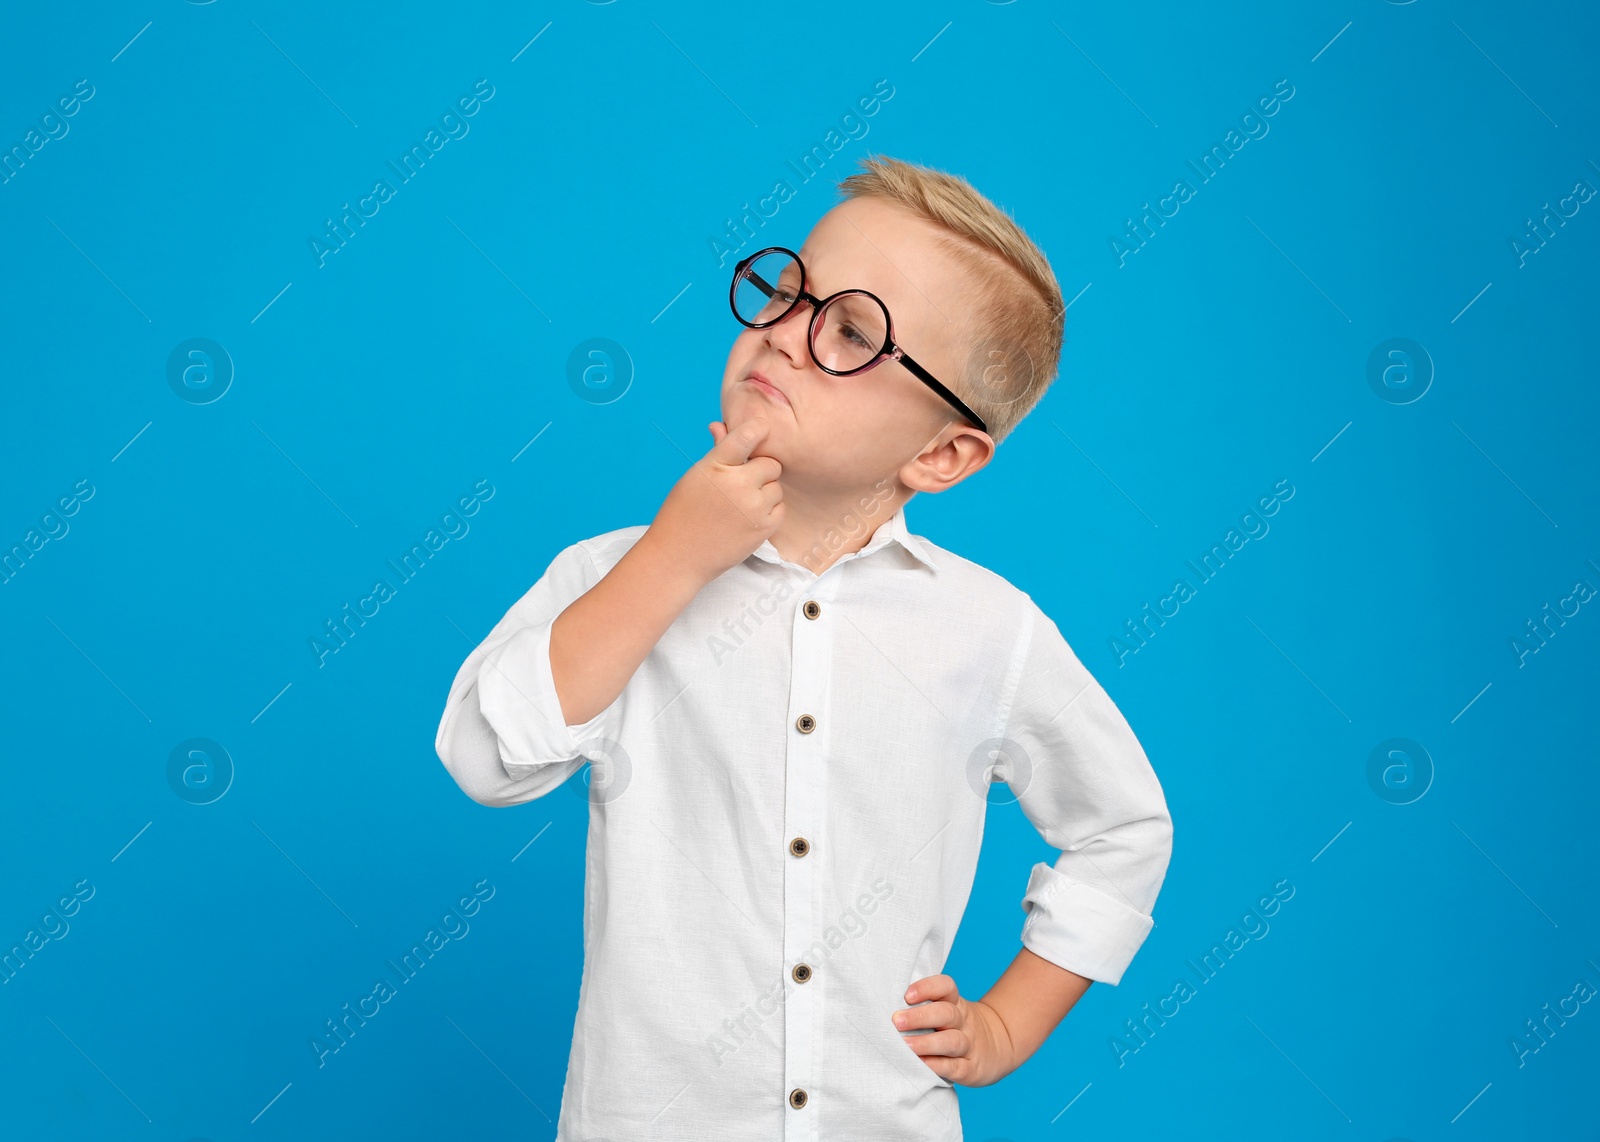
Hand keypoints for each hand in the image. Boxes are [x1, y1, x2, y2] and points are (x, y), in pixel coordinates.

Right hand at [643, 418, 783, 584]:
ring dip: (765, 493)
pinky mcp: (764, 528)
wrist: (679, 556)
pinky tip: (747, 518)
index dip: (759, 428)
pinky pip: (780, 508)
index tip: (762, 428)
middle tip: (742, 483)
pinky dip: (768, 512)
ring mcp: (753, 507)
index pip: (748, 434)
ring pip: (777, 487)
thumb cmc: (684, 513)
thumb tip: (720, 424)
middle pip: (771, 464)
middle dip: (760, 471)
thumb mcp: (696, 476)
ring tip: (740, 505)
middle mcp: (738, 484)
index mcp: (716, 465)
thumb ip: (717, 451)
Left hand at [892, 974, 1016, 1087]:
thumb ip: (923, 1007)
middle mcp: (963, 1021)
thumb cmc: (956, 1027)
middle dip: (920, 1016)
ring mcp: (969, 1044)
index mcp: (955, 1003)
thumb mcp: (948, 1010)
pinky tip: (921, 1064)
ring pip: (951, 1041)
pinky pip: (954, 1066)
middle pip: (946, 1013)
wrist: (998, 1046)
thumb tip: (883, 1009)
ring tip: (905, 1045)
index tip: (906, 995)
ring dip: (926, 1043)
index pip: (946, 987)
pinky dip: (937, 1065)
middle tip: (896, 1020)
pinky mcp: (970, 1068)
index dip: (927, 988)